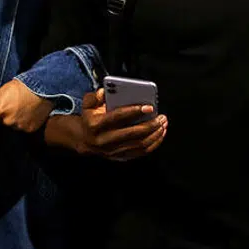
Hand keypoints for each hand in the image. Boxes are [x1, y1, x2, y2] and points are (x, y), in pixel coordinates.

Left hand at [0, 79, 55, 132]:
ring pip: (14, 126)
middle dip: (6, 117)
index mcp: (0, 110)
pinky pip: (24, 128)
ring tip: (24, 109)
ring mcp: (20, 126)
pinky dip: (26, 123)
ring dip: (16, 120)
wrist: (43, 86)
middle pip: (3, 124)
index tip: (2, 110)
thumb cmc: (23, 86)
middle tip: (15, 106)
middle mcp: (9, 120)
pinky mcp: (30, 129)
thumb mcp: (2, 89)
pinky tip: (30, 113)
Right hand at [46, 88, 165, 160]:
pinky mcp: (121, 157)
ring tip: (163, 124)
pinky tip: (160, 134)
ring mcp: (113, 151)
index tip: (149, 107)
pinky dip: (153, 144)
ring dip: (154, 135)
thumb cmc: (91, 119)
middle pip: (132, 133)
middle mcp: (104, 140)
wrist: (85, 140)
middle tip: (161, 117)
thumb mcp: (88, 105)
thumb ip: (94, 97)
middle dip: (150, 125)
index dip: (134, 111)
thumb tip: (104, 91)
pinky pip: (141, 152)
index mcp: (96, 125)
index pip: (117, 117)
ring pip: (139, 145)